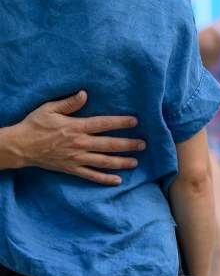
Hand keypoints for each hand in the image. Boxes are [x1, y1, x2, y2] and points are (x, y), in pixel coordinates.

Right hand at [10, 91, 143, 184]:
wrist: (19, 147)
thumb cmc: (35, 125)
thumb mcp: (49, 109)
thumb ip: (69, 103)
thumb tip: (85, 94)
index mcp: (76, 127)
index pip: (103, 124)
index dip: (120, 122)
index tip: (135, 121)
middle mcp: (80, 144)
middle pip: (109, 144)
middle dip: (128, 144)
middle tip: (144, 144)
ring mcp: (76, 158)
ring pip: (103, 162)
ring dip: (121, 162)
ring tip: (136, 161)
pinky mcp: (71, 169)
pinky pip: (91, 176)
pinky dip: (105, 179)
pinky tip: (118, 181)